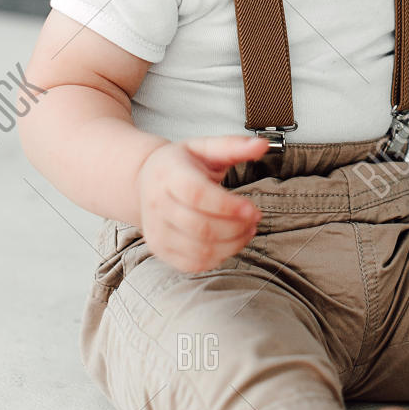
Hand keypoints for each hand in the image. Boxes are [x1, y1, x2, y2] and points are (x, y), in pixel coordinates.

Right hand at [136, 134, 270, 273]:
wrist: (145, 180)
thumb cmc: (180, 164)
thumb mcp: (205, 147)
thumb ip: (234, 146)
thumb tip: (263, 145)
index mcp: (168, 175)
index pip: (197, 195)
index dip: (228, 206)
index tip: (252, 208)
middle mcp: (157, 205)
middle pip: (201, 227)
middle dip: (236, 227)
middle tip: (254, 218)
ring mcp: (157, 231)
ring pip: (200, 250)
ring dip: (233, 244)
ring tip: (247, 229)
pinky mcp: (161, 250)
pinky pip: (194, 264)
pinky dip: (219, 257)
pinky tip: (230, 242)